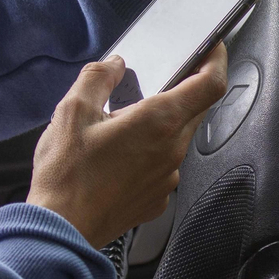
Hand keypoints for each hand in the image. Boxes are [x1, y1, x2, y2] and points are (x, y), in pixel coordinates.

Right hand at [27, 45, 228, 247]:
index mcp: (159, 122)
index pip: (210, 84)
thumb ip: (99, 78)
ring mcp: (168, 178)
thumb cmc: (67, 175)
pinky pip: (165, 166)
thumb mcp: (72, 111)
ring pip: (178, 138)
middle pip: (196, 109)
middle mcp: (172, 150)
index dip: (216, 60)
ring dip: (162, 124)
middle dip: (185, 90)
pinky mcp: (158, 198)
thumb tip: (115, 64)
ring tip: (124, 124)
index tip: (212, 48)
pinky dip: (150, 153)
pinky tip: (120, 156)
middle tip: (161, 78)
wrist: (61, 230)